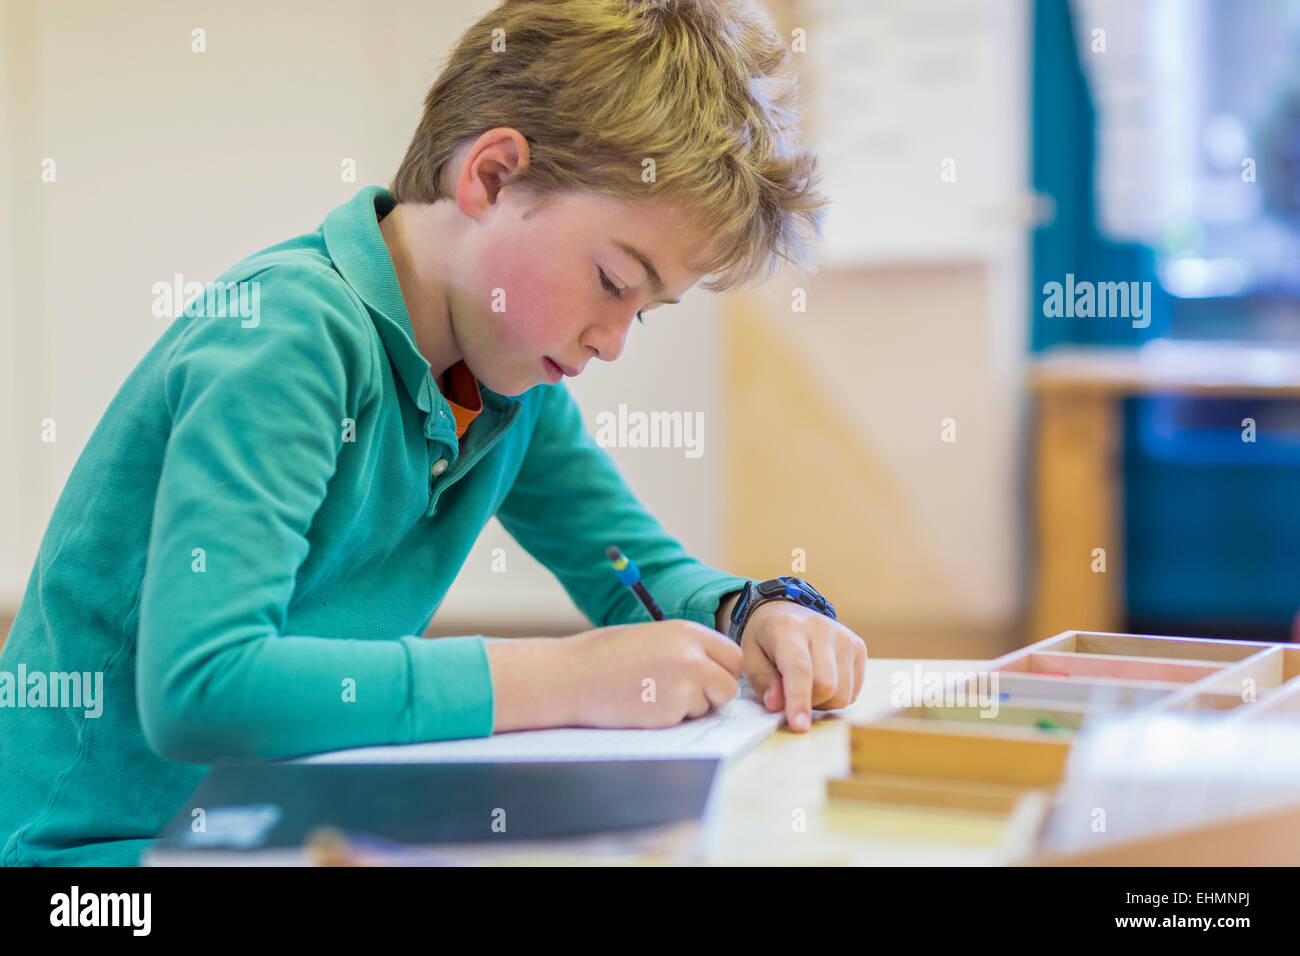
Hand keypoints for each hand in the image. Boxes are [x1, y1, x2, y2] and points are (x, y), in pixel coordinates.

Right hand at [559, 620, 743, 728]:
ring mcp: (684, 686)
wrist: (569, 677)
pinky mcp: (671, 713)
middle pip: (729, 684)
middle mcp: (692, 657)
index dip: (720, 670)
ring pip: (708, 706)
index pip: (732, 656)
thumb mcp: (651, 637)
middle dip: (714, 693)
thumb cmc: (603, 656)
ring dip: (688, 707)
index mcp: (688, 632)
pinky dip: (669, 719)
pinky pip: (685, 721)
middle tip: (685, 693)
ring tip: (650, 694)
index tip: (705, 677)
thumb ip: (684, 649)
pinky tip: (641, 706)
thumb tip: (712, 670)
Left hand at [738, 603, 866, 731]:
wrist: (785, 611)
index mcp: (788, 628)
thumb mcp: (749, 658)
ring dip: (823, 702)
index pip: (800, 670)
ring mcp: (844, 636)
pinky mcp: (858, 646)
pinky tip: (822, 680)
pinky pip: (853, 691)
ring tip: (807, 686)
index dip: (799, 701)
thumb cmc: (765, 639)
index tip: (799, 726)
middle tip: (791, 695)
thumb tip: (777, 705)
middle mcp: (821, 628)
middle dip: (808, 703)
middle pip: (826, 686)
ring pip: (843, 692)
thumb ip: (762, 681)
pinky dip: (836, 696)